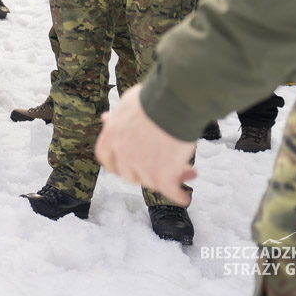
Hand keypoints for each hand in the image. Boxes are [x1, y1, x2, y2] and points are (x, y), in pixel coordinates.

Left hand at [95, 85, 195, 205]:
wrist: (173, 102)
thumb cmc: (152, 98)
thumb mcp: (126, 104)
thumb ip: (117, 117)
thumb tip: (106, 119)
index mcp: (111, 136)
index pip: (107, 159)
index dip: (119, 163)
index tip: (130, 164)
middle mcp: (122, 154)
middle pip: (130, 174)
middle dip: (147, 171)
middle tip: (164, 165)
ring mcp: (141, 166)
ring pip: (152, 182)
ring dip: (169, 179)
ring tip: (188, 171)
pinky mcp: (163, 175)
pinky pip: (170, 192)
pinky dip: (178, 195)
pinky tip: (184, 197)